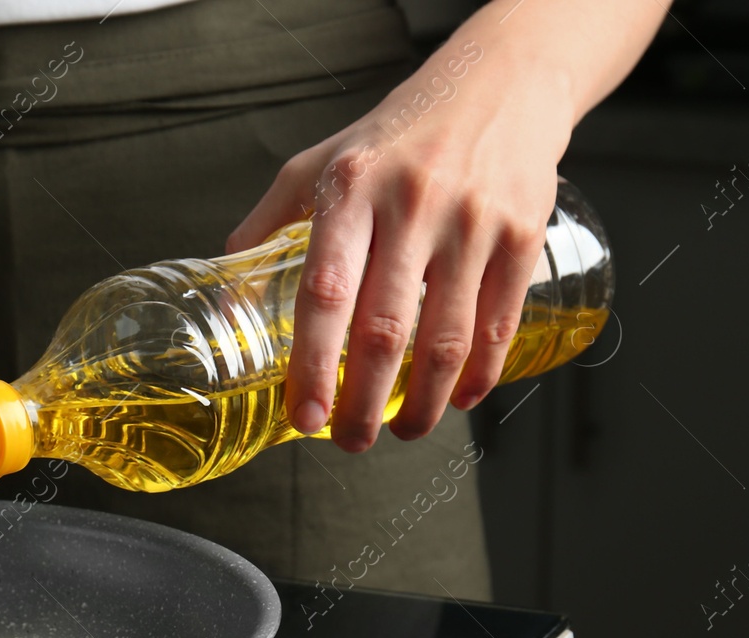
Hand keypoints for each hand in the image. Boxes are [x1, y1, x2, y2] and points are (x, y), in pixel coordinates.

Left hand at [227, 48, 571, 451]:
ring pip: (447, 338)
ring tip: (403, 430)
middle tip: (349, 440)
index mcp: (349, 192)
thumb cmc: (393, 136)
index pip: (325, 294)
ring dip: (423, 402)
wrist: (495, 85)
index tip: (302, 417)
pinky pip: (498, 323)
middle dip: (364, 403)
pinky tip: (457, 398)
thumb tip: (226, 305)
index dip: (313, 365)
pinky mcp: (522, 234)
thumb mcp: (314, 165)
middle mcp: (411, 206)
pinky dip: (478, 374)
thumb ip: (264, 229)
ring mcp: (472, 222)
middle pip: (385, 330)